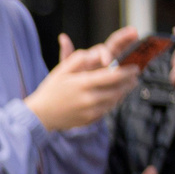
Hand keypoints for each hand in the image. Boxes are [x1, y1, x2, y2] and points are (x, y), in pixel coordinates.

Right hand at [26, 27, 142, 131]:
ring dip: (123, 92)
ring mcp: (91, 111)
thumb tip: (98, 53)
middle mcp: (89, 99)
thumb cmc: (51, 90)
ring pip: (116, 100)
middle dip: (130, 81)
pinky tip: (113, 96)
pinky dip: (113, 102)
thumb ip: (80, 58)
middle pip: (119, 89)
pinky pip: (108, 109)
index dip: (127, 71)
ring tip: (127, 85)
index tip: (135, 67)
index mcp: (83, 83)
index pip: (113, 76)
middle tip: (135, 76)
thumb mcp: (61, 70)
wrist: (40, 115)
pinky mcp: (90, 120)